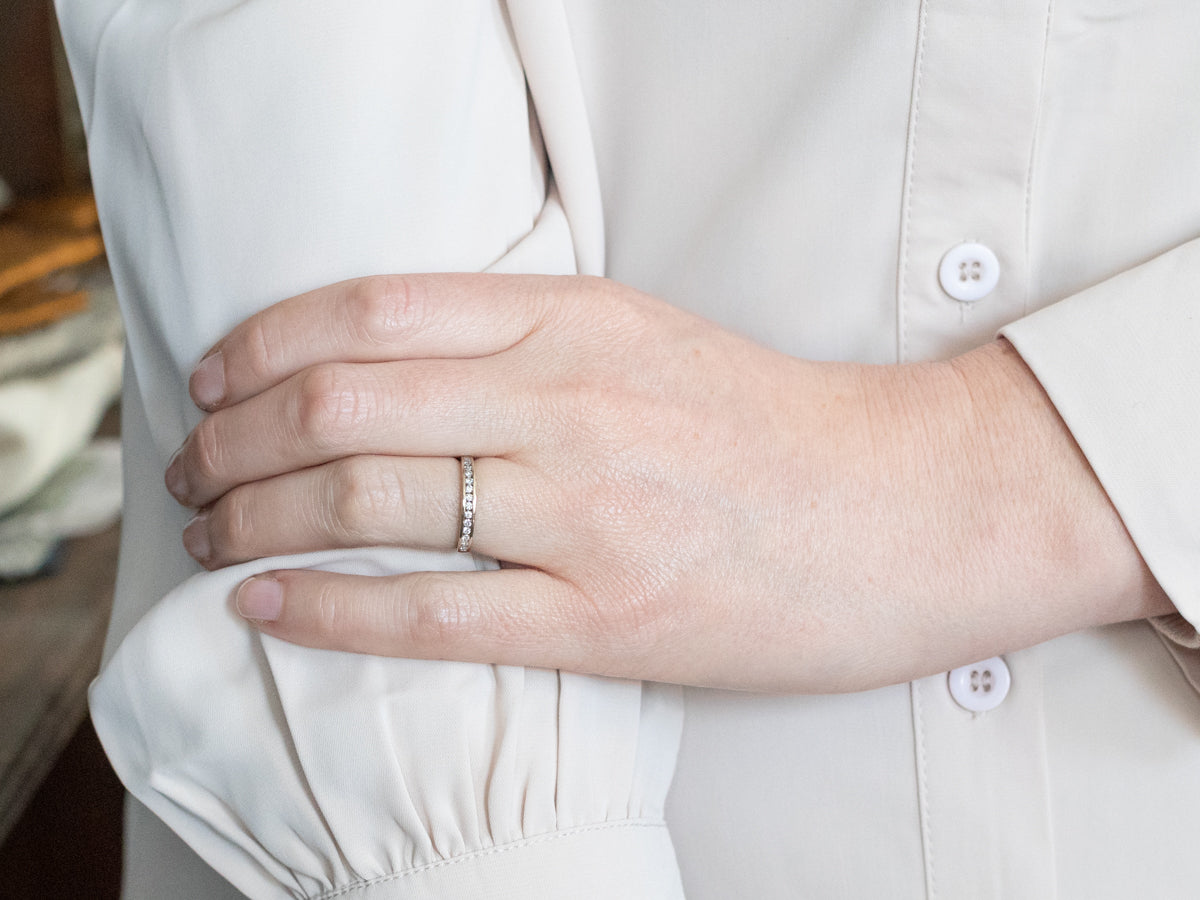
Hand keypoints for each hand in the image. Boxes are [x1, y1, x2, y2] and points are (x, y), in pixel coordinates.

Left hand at [165, 274, 1169, 691]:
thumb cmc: (775, 426)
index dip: (263, 344)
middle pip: (343, 404)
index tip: (215, 377)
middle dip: (232, 437)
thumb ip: (527, 337)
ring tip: (213, 536)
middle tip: (193, 468)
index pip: (373, 310)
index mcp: (580, 320)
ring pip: (369, 503)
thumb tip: (391, 362)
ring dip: (259, 518)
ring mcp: (588, 511)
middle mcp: (572, 401)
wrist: (908, 510)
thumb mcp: (648, 337)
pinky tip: (264, 603)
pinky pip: (433, 614)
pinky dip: (328, 609)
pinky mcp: (608, 617)